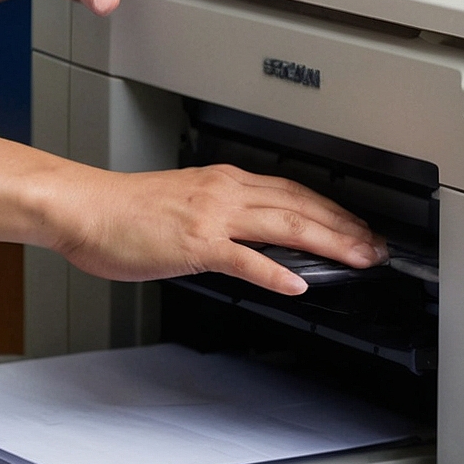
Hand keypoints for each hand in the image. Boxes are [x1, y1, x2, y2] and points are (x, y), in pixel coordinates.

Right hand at [36, 160, 386, 294]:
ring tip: (358, 259)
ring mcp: (211, 215)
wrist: (86, 208)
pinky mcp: (195, 243)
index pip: (292, 190)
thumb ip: (223, 218)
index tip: (359, 227)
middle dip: (344, 226)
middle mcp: (224, 190)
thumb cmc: (125, 211)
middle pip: (299, 205)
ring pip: (283, 224)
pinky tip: (299, 283)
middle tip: (377, 247)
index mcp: (223, 180)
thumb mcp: (184, 204)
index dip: (332, 209)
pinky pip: (244, 258)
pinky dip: (275, 270)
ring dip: (328, 242)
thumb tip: (254, 241)